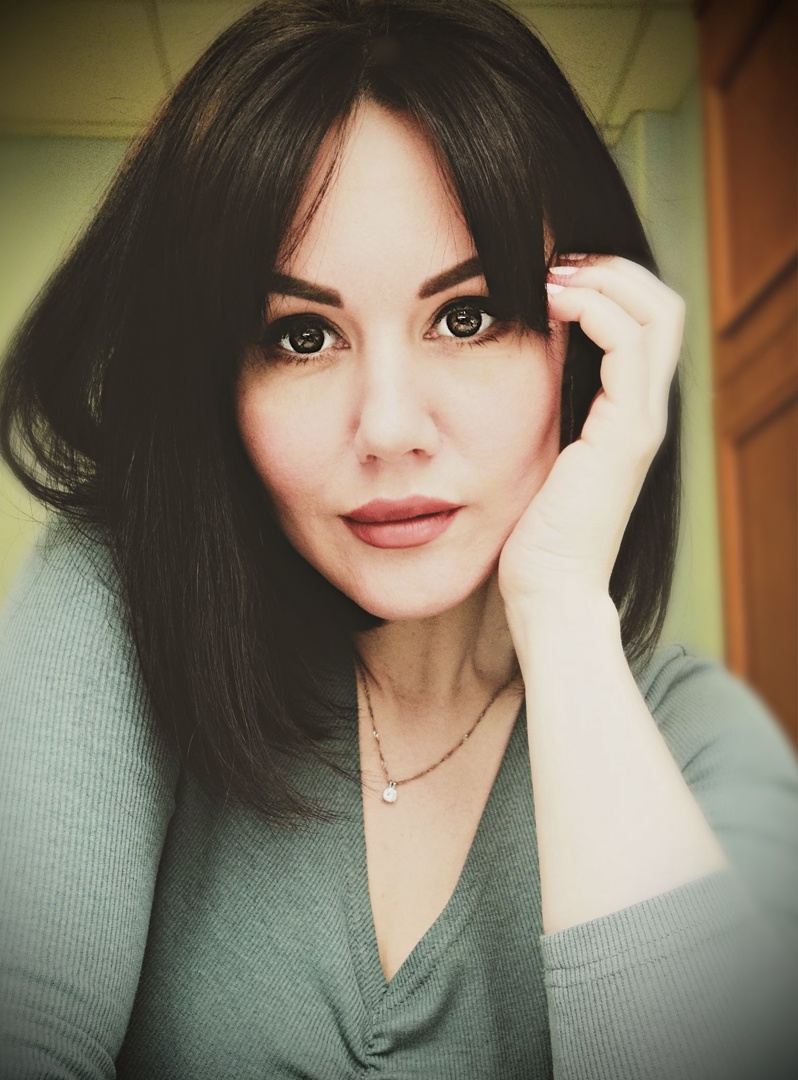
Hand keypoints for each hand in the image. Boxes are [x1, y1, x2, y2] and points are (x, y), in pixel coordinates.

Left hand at [498, 255, 683, 607]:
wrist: (549, 590)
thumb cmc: (534, 534)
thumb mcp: (537, 458)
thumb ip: (543, 415)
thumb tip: (515, 374)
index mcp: (626, 415)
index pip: (644, 324)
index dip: (607, 286)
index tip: (550, 278)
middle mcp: (646, 412)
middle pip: (663, 306)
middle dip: (610, 270)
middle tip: (554, 264)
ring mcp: (643, 421)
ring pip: (657, 313)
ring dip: (603, 279)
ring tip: (551, 277)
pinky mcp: (628, 434)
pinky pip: (627, 345)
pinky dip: (595, 310)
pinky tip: (550, 306)